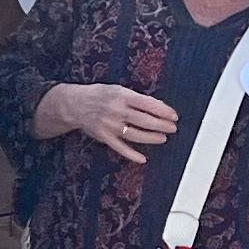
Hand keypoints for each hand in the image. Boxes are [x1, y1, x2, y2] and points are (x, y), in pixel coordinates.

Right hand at [37, 81, 178, 159]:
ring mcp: (109, 125)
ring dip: (152, 138)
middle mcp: (116, 110)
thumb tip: (158, 107)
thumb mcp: (117, 89)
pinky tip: (143, 159)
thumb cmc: (99, 95)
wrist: (74, 104)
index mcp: (121, 95)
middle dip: (161, 125)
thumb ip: (135, 98)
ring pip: (135, 134)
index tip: (174, 115)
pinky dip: (132, 154)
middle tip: (173, 128)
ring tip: (163, 138)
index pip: (147, 103)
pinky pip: (120, 147)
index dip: (163, 110)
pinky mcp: (103, 136)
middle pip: (144, 120)